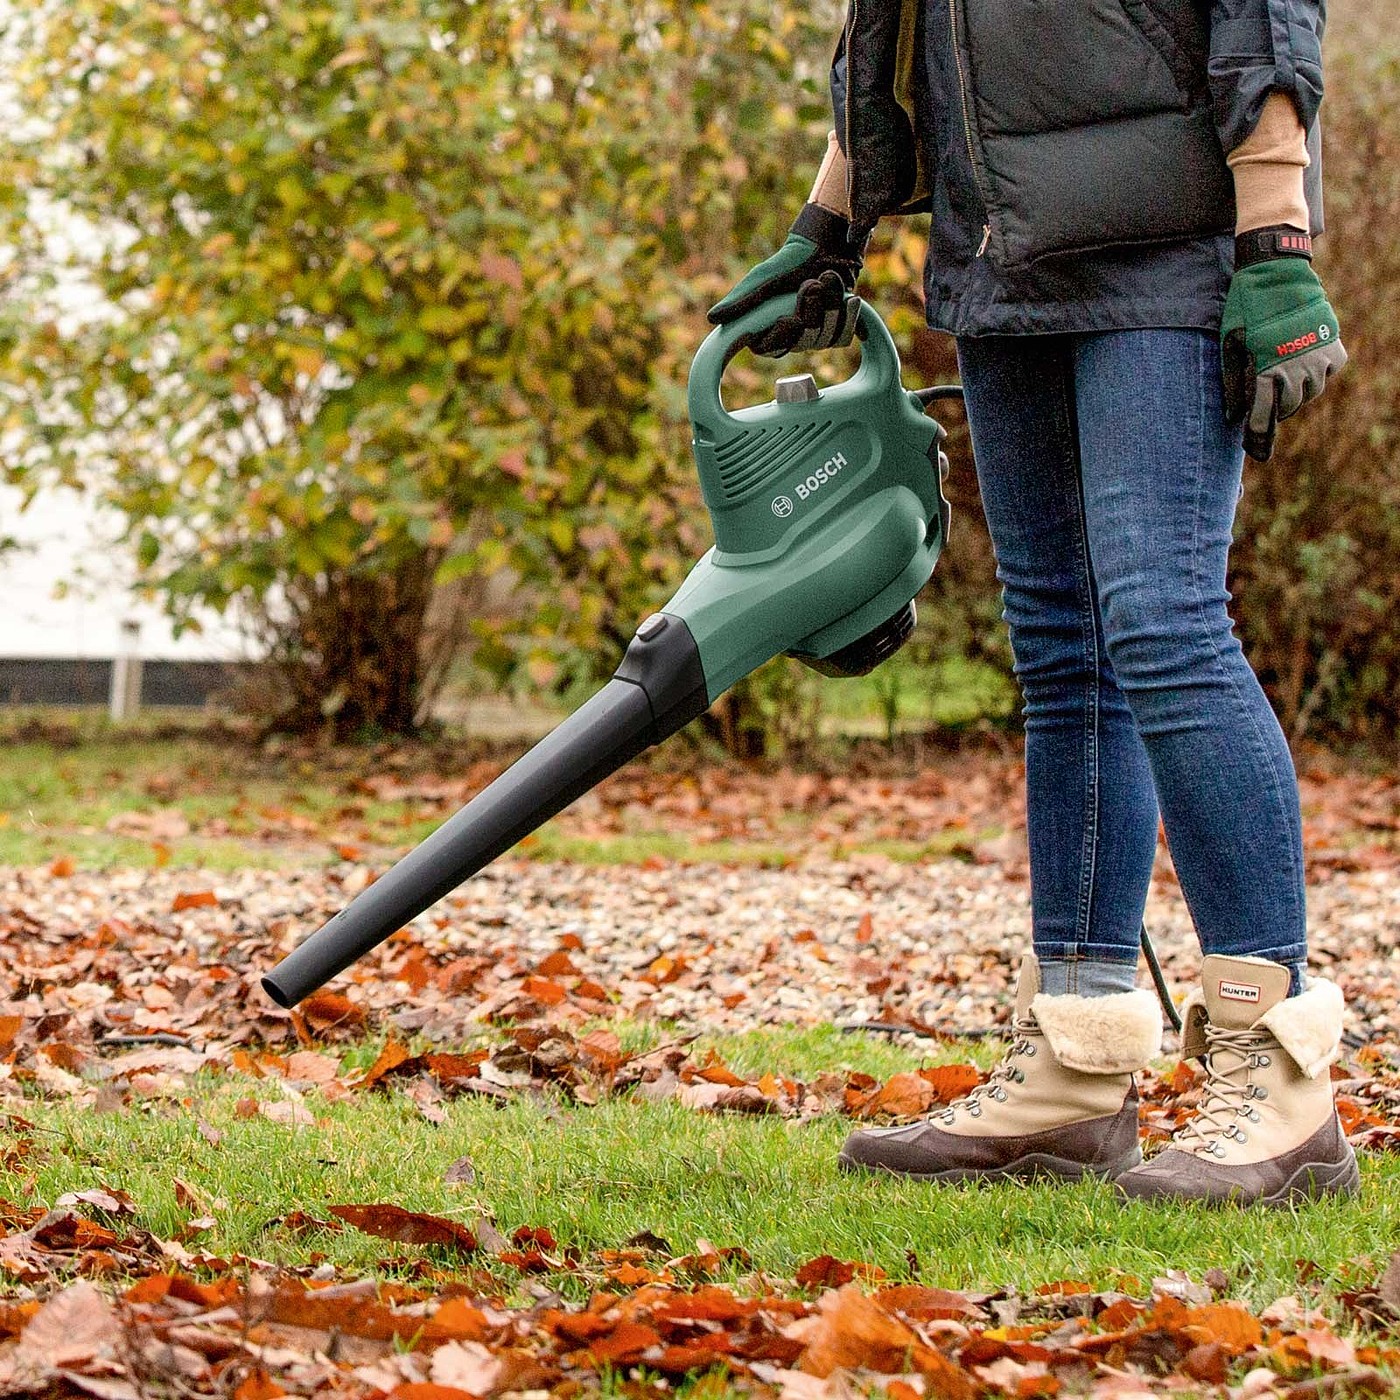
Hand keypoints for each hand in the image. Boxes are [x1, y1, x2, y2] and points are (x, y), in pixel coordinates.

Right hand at [708, 204, 866, 357]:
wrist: (827, 245)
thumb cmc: (790, 261)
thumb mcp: (762, 279)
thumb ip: (741, 300)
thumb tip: (712, 318)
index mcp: (767, 327)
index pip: (768, 348)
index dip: (781, 336)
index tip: (791, 317)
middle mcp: (790, 336)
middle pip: (801, 342)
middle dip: (809, 309)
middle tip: (810, 283)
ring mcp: (814, 335)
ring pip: (823, 337)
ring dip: (829, 304)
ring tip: (827, 279)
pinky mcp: (838, 330)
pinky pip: (843, 337)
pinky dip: (848, 315)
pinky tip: (848, 297)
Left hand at [1221, 228, 1346, 461]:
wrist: (1277, 274)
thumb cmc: (1247, 309)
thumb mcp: (1231, 345)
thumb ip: (1234, 381)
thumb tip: (1233, 416)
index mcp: (1266, 371)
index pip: (1262, 415)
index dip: (1257, 433)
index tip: (1254, 447)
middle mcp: (1295, 369)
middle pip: (1289, 407)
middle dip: (1277, 410)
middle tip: (1269, 406)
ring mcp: (1318, 358)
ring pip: (1311, 392)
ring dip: (1298, 393)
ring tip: (1286, 384)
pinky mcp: (1335, 346)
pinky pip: (1330, 371)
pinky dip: (1319, 373)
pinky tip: (1306, 366)